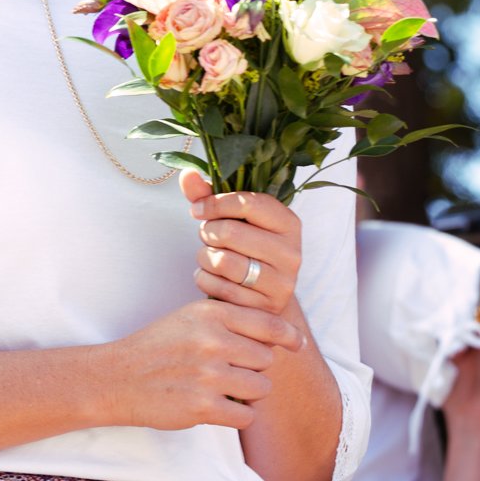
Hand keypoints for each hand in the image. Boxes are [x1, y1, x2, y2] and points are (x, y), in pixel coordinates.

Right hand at [99, 297, 302, 430]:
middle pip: (267, 358)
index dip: (289, 336)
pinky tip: (218, 407)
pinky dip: (237, 415)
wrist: (118, 378)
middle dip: (254, 367)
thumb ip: (230, 319)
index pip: (269, 323)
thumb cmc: (157, 346)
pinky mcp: (203, 407)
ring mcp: (208, 375)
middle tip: (229, 370)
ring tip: (222, 388)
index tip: (298, 344)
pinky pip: (246, 415)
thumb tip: (281, 332)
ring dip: (247, 393)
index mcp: (211, 314)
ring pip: (260, 388)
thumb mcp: (190, 317)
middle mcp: (212, 341)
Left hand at [181, 170, 304, 318]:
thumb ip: (209, 195)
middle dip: (208, 232)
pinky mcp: (264, 307)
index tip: (196, 209)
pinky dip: (205, 280)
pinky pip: (218, 289)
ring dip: (204, 257)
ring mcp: (282, 283)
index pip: (247, 202)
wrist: (262, 295)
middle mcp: (292, 252)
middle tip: (207, 236)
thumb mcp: (232, 218)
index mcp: (288, 222)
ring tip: (209, 255)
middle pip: (230, 232)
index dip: (214, 203)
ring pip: (222, 261)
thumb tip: (187, 173)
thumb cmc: (244, 247)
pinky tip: (212, 277)